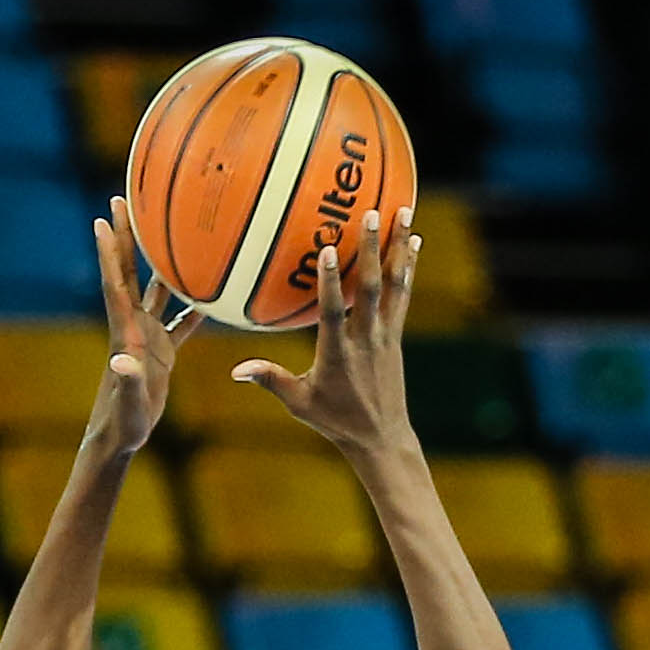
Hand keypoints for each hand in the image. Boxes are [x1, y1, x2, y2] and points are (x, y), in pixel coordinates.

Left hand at [84, 211, 205, 459]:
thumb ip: (129, 382)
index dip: (108, 253)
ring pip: (153, 288)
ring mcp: (147, 336)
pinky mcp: (160, 350)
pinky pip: (180, 320)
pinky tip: (208, 287)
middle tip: (122, 200)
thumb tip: (123, 361)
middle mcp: (134, 326)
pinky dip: (192, 303)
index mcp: (126, 332)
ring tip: (162, 226)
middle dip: (125, 237)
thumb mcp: (129, 404)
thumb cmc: (123, 423)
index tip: (101, 219)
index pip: (115, 284)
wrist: (121, 437)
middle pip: (129, 272)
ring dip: (154, 258)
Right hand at [233, 209, 424, 460]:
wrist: (381, 437)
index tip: (327, 249)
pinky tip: (414, 243)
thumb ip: (270, 380)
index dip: (331, 281)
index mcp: (338, 353)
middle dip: (372, 250)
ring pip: (394, 285)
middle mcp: (366, 338)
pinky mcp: (396, 334)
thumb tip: (235, 370)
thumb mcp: (299, 403)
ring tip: (405, 213)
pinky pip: (402, 295)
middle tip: (374, 214)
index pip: (334, 312)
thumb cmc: (335, 421)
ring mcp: (385, 335)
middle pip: (371, 288)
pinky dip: (407, 267)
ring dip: (399, 248)